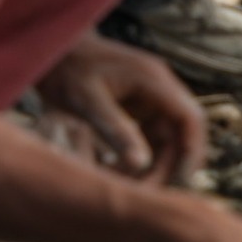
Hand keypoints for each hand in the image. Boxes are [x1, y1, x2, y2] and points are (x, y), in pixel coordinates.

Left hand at [37, 31, 207, 184]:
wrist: (49, 48)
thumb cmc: (65, 69)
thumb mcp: (87, 100)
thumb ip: (115, 129)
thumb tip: (141, 164)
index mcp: (152, 79)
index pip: (191, 118)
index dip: (192, 151)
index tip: (180, 181)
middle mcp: (158, 86)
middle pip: (181, 133)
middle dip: (168, 165)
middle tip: (145, 193)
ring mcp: (148, 96)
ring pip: (166, 139)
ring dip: (154, 164)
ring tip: (130, 188)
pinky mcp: (136, 105)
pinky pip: (149, 136)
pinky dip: (140, 155)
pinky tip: (118, 173)